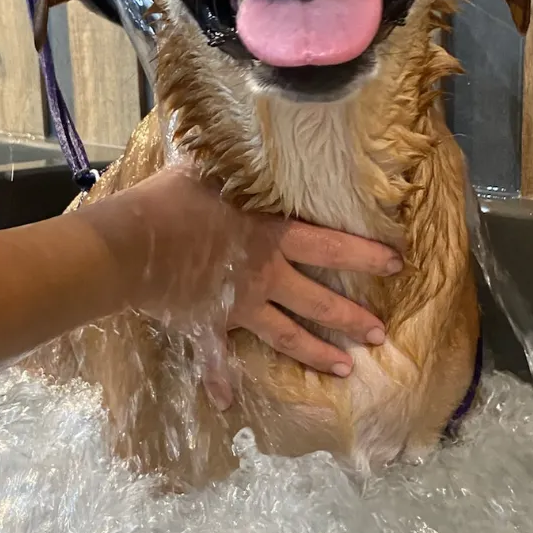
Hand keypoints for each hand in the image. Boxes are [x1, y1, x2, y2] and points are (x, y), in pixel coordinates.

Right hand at [86, 166, 401, 382]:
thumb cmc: (172, 199)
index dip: (365, 255)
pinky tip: (225, 403)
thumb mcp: (207, 169)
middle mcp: (264, 275)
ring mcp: (239, 306)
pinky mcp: (208, 326)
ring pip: (287, 335)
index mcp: (270, 236)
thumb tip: (240, 129)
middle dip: (353, 317)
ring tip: (344, 369)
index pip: (330, 246)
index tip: (396, 264)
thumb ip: (230, 160)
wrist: (135, 244)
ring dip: (316, 352)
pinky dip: (219, 381)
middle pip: (319, 300)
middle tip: (381, 333)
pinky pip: (215, 359)